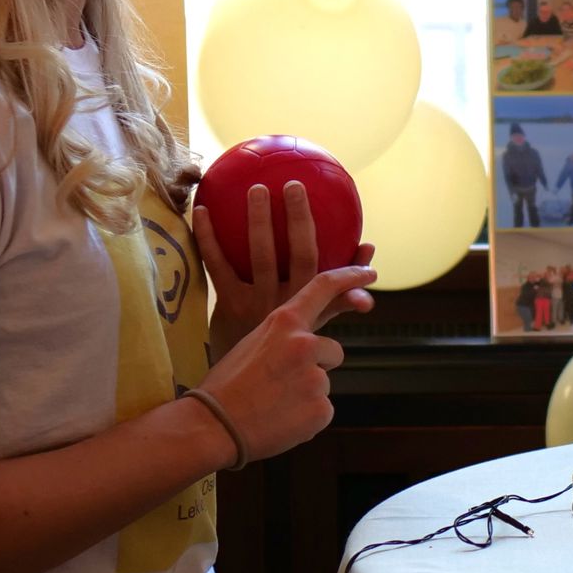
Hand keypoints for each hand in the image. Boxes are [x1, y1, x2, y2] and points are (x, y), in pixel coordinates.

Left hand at [194, 179, 375, 350]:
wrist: (238, 387)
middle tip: (294, 185)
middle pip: (298, 254)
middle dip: (299, 219)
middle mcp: (285, 303)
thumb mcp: (314, 327)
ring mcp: (255, 302)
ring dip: (259, 219)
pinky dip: (208, 236)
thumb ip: (340, 299)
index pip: (331, 280)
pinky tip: (202, 208)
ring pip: (260, 253)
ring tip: (257, 189)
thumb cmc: (280, 346)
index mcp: (307, 309)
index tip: (365, 242)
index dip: (350, 266)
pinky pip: (218, 264)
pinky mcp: (227, 302)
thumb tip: (370, 267)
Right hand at [196, 261, 376, 463]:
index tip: (369, 272)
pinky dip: (305, 419)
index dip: (351, 275)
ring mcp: (316, 377)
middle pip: (332, 352)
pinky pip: (322, 412)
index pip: (324, 287)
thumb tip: (308, 346)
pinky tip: (280, 421)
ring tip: (273, 405)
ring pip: (324, 384)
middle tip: (282, 384)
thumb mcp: (252, 344)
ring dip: (306, 395)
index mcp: (283, 322)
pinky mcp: (321, 409)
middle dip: (316, 367)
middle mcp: (305, 344)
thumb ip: (284, 338)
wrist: (212, 426)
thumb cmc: (225, 386)